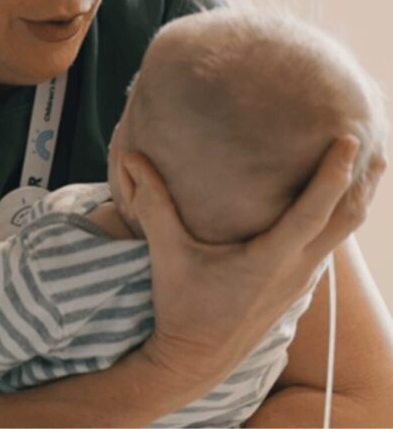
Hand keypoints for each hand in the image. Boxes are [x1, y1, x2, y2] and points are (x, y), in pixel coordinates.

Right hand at [123, 136, 381, 391]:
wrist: (196, 360)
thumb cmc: (181, 306)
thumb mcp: (166, 253)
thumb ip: (152, 203)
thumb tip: (132, 158)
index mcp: (270, 259)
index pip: (315, 210)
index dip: (334, 174)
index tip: (349, 140)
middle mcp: (296, 268)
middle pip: (347, 219)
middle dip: (365, 182)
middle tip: (374, 145)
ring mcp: (301, 280)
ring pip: (342, 234)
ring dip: (355, 198)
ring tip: (365, 166)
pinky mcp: (296, 285)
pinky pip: (329, 244)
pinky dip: (338, 217)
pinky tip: (329, 204)